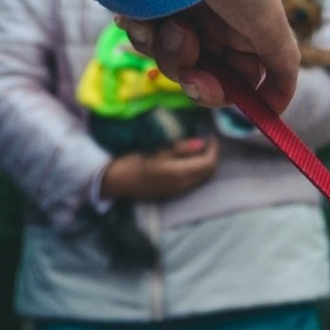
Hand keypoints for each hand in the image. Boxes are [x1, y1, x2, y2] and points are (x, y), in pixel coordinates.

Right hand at [100, 138, 219, 201]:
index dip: (214, 150)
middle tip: (208, 142)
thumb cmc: (132, 162)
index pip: (208, 163)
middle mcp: (183, 185)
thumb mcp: (155, 151)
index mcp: (179, 173)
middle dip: (212, 156)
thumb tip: (201, 143)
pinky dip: (198, 171)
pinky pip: (195, 182)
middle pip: (209, 172)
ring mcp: (179, 191)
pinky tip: (190, 161)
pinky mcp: (174, 193)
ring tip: (200, 150)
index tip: (211, 137)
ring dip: (206, 164)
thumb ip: (180, 148)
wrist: (116, 182)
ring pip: (203, 178)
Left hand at [121, 0, 296, 113]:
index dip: (232, 93)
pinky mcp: (145, 8)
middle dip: (198, 80)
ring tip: (172, 24)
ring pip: (171, 62)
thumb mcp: (270, 25)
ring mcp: (178, 18)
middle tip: (192, 75)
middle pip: (205, 78)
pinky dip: (142, 34)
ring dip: (171, 52)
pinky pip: (142, 40)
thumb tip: (278, 108)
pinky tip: (144, 18)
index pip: (240, 80)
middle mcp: (212, 28)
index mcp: (243, 33)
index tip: (229, 100)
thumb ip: (282, 67)